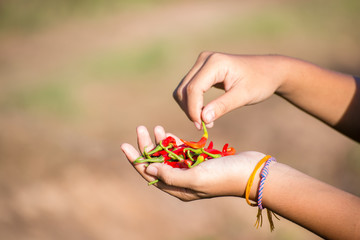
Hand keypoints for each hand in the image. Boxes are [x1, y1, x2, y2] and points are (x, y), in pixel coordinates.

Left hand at [121, 125, 265, 200]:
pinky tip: (167, 132)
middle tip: (140, 129)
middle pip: (157, 162)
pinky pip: (181, 150)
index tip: (125, 145)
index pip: (149, 174)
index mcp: (177, 189)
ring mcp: (191, 170)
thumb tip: (148, 168)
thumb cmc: (224, 176)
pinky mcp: (200, 160)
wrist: (252, 172)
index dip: (136, 160)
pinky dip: (173, 141)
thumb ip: (171, 174)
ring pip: (168, 155)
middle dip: (146, 147)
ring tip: (154, 127)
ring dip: (159, 141)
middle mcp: (182, 181)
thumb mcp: (195, 177)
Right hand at [173, 52, 287, 127]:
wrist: (269, 71)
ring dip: (190, 108)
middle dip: (190, 110)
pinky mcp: (202, 71)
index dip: (193, 110)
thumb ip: (223, 106)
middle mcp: (204, 60)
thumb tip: (203, 119)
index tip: (201, 127)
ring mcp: (201, 64)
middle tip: (204, 127)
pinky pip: (189, 89)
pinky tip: (206, 114)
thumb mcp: (243, 96)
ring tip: (206, 122)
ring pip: (183, 90)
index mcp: (214, 63)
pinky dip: (193, 104)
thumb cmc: (260, 82)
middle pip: (184, 89)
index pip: (193, 89)